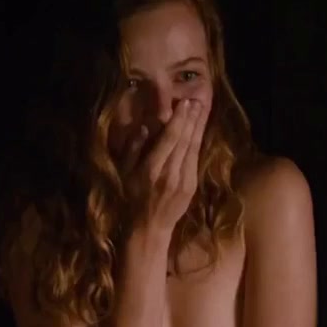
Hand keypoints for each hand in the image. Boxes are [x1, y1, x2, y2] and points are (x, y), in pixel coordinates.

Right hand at [120, 98, 207, 234]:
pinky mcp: (191, 186)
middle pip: (184, 141)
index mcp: (151, 169)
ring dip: (198, 126)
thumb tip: (146, 128)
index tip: (184, 103)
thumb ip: (133, 149)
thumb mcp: (125, 173)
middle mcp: (169, 174)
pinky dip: (199, 142)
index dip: (179, 120)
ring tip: (202, 108)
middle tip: (197, 99)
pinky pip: (195, 159)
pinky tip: (200, 129)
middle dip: (191, 118)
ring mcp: (183, 181)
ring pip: (193, 148)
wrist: (149, 227)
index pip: (169, 139)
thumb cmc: (132, 197)